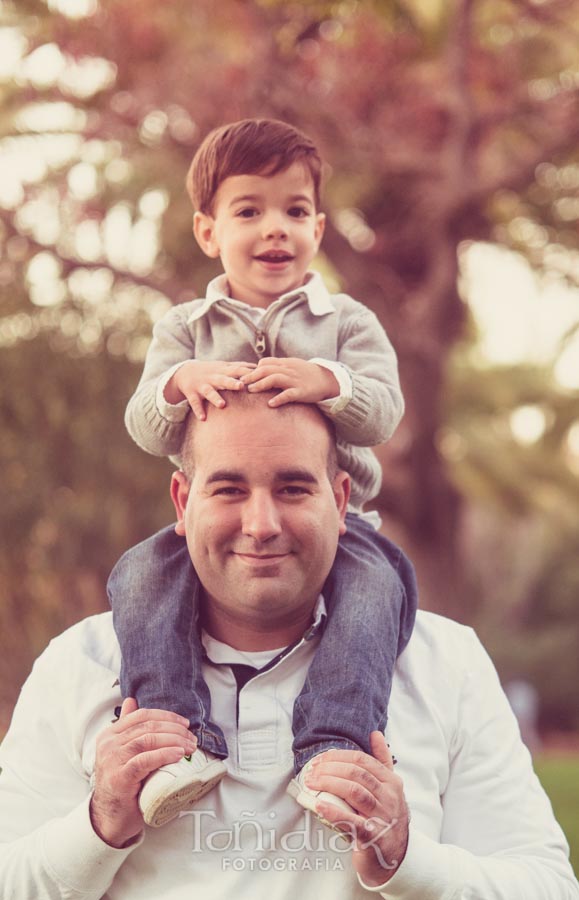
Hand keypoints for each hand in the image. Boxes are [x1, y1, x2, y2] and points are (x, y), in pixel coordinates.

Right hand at [89, 698, 195, 846]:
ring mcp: (112, 760)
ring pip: (147, 740)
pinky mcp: (120, 776)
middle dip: (174, 729)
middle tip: (191, 737)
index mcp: (109, 735)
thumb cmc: (121, 784)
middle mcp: (108, 744)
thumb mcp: (122, 752)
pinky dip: (164, 754)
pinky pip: (145, 759)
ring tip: (189, 746)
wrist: (109, 818)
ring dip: (173, 740)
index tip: (184, 723)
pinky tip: (178, 755)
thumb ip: (127, 728)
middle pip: (147, 726)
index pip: (141, 715)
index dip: (166, 716)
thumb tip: (131, 700)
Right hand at [164, 360, 256, 419]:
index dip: (246, 373)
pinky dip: (198, 410)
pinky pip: (195, 403)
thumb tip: (259, 366)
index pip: (236, 370)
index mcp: (222, 371)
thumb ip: (239, 366)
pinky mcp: (192, 394)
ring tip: (222, 405)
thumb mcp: (223, 366)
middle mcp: (213, 378)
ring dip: (215, 398)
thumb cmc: (210, 371)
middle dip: (232, 383)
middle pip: (223, 380)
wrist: (184, 371)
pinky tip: (203, 418)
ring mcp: (202, 386)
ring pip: (209, 392)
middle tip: (241, 386)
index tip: (257, 377)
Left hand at [241, 357, 338, 405]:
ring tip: (250, 391)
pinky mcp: (301, 392)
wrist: (328, 379)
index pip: (265, 363)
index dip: (253, 369)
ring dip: (261, 385)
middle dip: (252, 376)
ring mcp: (295, 381)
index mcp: (285, 364)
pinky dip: (279, 399)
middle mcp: (288, 370)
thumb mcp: (292, 365)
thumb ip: (277, 366)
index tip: (243, 376)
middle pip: (266, 370)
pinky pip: (289, 394)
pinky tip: (270, 404)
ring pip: (275, 379)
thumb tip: (260, 367)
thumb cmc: (307, 374)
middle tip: (240, 383)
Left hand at [305, 732, 408, 887]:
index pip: (362, 760)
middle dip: (330, 769)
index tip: (320, 760)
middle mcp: (389, 797)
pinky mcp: (373, 838)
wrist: (395, 858)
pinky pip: (353, 822)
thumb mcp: (390, 788)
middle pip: (357, 774)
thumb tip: (375, 734)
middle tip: (311, 772)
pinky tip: (319, 806)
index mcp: (392, 782)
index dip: (338, 757)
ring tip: (312, 783)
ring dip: (330, 784)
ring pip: (355, 792)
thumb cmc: (387, 818)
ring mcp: (383, 817)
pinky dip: (334, 812)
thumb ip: (382, 761)